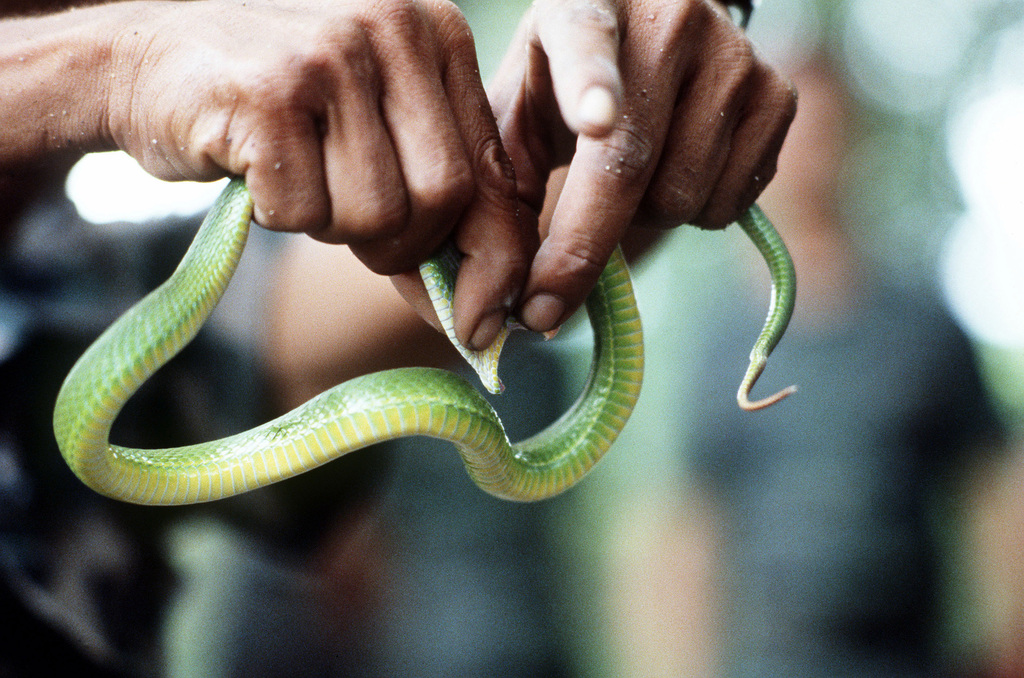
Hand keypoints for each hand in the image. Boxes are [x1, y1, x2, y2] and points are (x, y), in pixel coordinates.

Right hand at [99, 0, 532, 348]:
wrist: (146, 61)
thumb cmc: (280, 113)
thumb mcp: (377, 136)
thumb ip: (438, 202)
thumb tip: (485, 316)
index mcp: (439, 35)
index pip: (492, 172)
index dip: (493, 258)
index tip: (480, 322)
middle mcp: (394, 27)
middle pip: (443, 198)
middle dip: (403, 247)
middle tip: (352, 231)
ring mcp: (330, 54)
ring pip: (377, 213)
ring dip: (333, 227)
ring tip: (299, 177)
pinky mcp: (268, 92)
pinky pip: (303, 213)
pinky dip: (280, 216)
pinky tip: (256, 168)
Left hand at [488, 0, 796, 332]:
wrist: (650, 40)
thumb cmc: (560, 87)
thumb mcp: (516, 111)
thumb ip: (499, 177)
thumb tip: (499, 288)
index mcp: (586, 3)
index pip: (586, 42)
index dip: (590, 86)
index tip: (593, 123)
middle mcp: (670, 15)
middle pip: (630, 163)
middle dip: (581, 249)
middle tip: (542, 307)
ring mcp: (734, 53)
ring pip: (682, 195)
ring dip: (642, 218)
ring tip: (628, 178)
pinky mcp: (778, 94)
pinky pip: (729, 203)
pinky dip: (693, 214)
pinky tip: (674, 171)